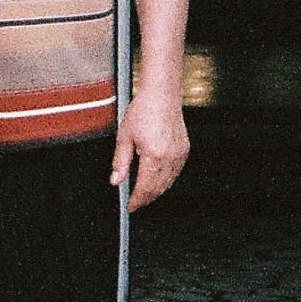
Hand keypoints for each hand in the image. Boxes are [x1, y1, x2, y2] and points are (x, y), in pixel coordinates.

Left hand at [110, 87, 188, 212]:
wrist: (162, 94)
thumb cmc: (144, 110)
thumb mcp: (124, 136)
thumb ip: (119, 162)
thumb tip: (116, 180)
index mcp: (153, 155)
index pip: (145, 187)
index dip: (137, 200)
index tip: (130, 206)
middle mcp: (169, 157)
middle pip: (158, 188)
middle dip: (146, 199)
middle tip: (135, 203)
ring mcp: (179, 154)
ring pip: (168, 182)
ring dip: (156, 191)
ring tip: (144, 194)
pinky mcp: (184, 150)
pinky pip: (175, 172)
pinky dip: (166, 180)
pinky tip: (157, 180)